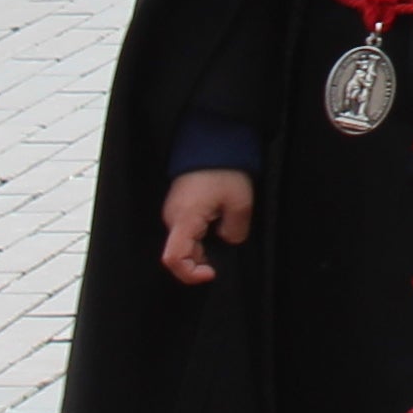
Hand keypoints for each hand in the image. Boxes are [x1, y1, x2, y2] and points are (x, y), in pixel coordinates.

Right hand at [158, 169, 252, 284]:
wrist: (214, 139)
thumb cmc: (225, 168)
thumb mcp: (240, 202)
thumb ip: (235, 230)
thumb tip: (228, 240)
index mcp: (184, 219)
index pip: (174, 259)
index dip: (190, 273)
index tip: (213, 272)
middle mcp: (172, 217)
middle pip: (181, 253)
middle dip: (203, 259)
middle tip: (227, 245)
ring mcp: (174, 210)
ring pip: (185, 241)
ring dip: (204, 245)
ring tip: (226, 228)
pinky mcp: (180, 204)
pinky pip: (187, 228)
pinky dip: (202, 234)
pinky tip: (220, 222)